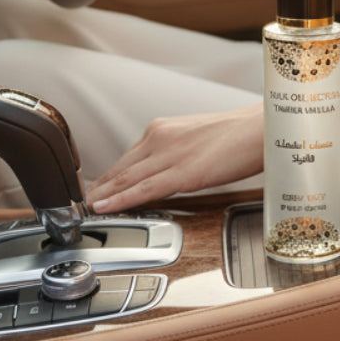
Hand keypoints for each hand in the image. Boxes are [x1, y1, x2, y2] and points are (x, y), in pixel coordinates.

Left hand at [88, 103, 263, 212]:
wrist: (262, 129)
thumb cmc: (237, 136)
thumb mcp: (195, 140)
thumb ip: (173, 154)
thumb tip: (160, 176)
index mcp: (163, 128)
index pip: (125, 159)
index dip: (106, 180)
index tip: (92, 194)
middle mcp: (160, 137)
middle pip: (119, 169)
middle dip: (98, 190)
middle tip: (77, 207)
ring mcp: (170, 154)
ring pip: (126, 179)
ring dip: (103, 196)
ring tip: (84, 211)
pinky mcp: (183, 172)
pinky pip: (144, 189)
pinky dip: (120, 200)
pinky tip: (104, 207)